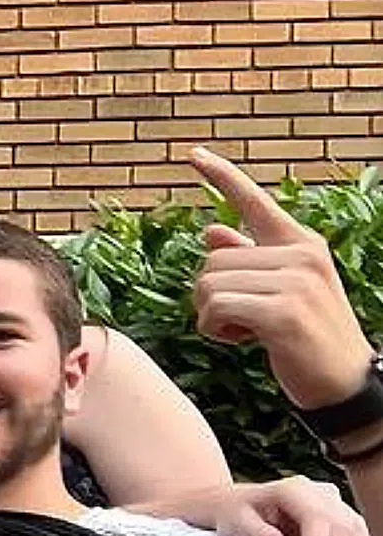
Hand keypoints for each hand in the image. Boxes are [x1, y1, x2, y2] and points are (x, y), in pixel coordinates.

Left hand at [190, 146, 373, 410]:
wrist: (343, 382)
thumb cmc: (306, 335)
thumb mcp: (279, 290)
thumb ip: (248, 258)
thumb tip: (211, 229)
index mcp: (300, 243)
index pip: (254, 202)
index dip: (222, 177)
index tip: (193, 154)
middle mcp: (301, 253)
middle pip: (211, 259)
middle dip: (211, 295)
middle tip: (243, 320)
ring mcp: (295, 281)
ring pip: (207, 284)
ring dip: (212, 315)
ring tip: (247, 331)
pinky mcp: (283, 312)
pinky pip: (215, 308)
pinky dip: (214, 330)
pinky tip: (243, 341)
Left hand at [204, 476, 377, 535]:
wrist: (238, 506)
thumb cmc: (235, 513)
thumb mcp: (234, 522)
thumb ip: (255, 534)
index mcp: (294, 490)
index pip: (317, 518)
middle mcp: (321, 494)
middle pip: (343, 528)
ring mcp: (336, 507)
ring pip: (358, 535)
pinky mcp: (343, 522)